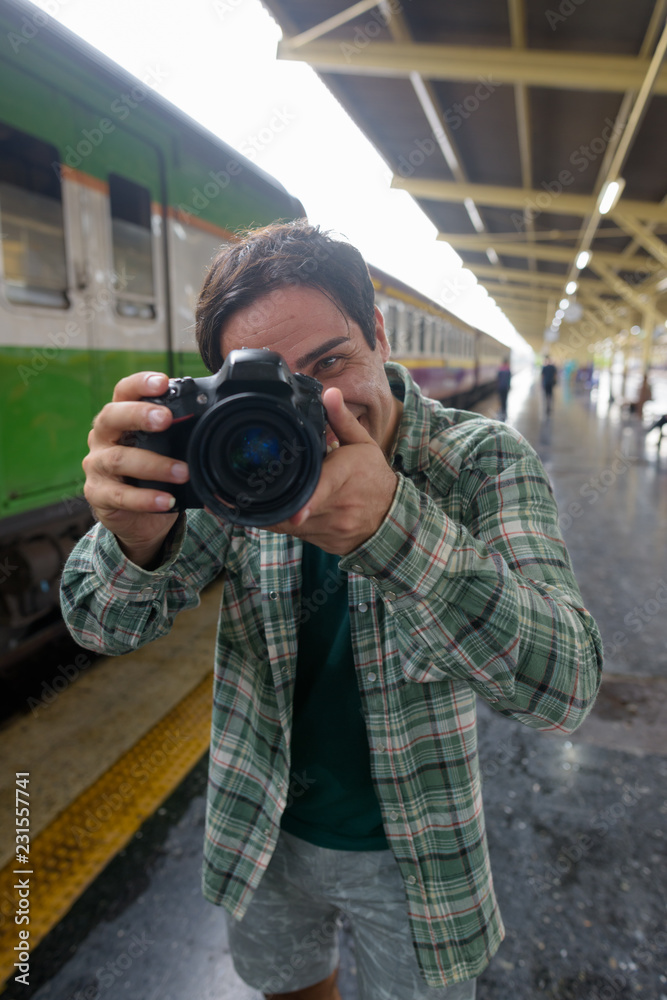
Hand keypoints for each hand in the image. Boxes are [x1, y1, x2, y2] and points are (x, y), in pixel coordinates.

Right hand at [82, 372, 186, 564]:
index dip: (140, 383)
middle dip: (140, 414)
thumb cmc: (150, 473)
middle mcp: (103, 437)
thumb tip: (213, 421)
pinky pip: (121, 496)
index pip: (124, 392)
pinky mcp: (98, 494)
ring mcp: (97, 466)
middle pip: (112, 416)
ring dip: (155, 464)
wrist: (135, 516)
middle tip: (165, 419)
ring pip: (119, 459)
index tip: (163, 382)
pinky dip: (146, 499)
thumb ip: (177, 433)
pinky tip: (167, 500)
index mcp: (119, 418)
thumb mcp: (163, 448)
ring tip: (182, 472)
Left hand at [270, 387, 398, 554]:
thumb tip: (329, 394)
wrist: (391, 516)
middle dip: (277, 499)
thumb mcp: (363, 444)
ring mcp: (335, 528)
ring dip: (280, 512)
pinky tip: (290, 512)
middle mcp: (341, 505)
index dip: (307, 502)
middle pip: (300, 507)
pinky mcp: (328, 543)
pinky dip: (288, 524)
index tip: (295, 513)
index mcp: (347, 475)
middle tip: (256, 489)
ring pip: (293, 525)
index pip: (325, 487)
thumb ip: (341, 419)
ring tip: (272, 499)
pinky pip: (298, 536)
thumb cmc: (373, 476)